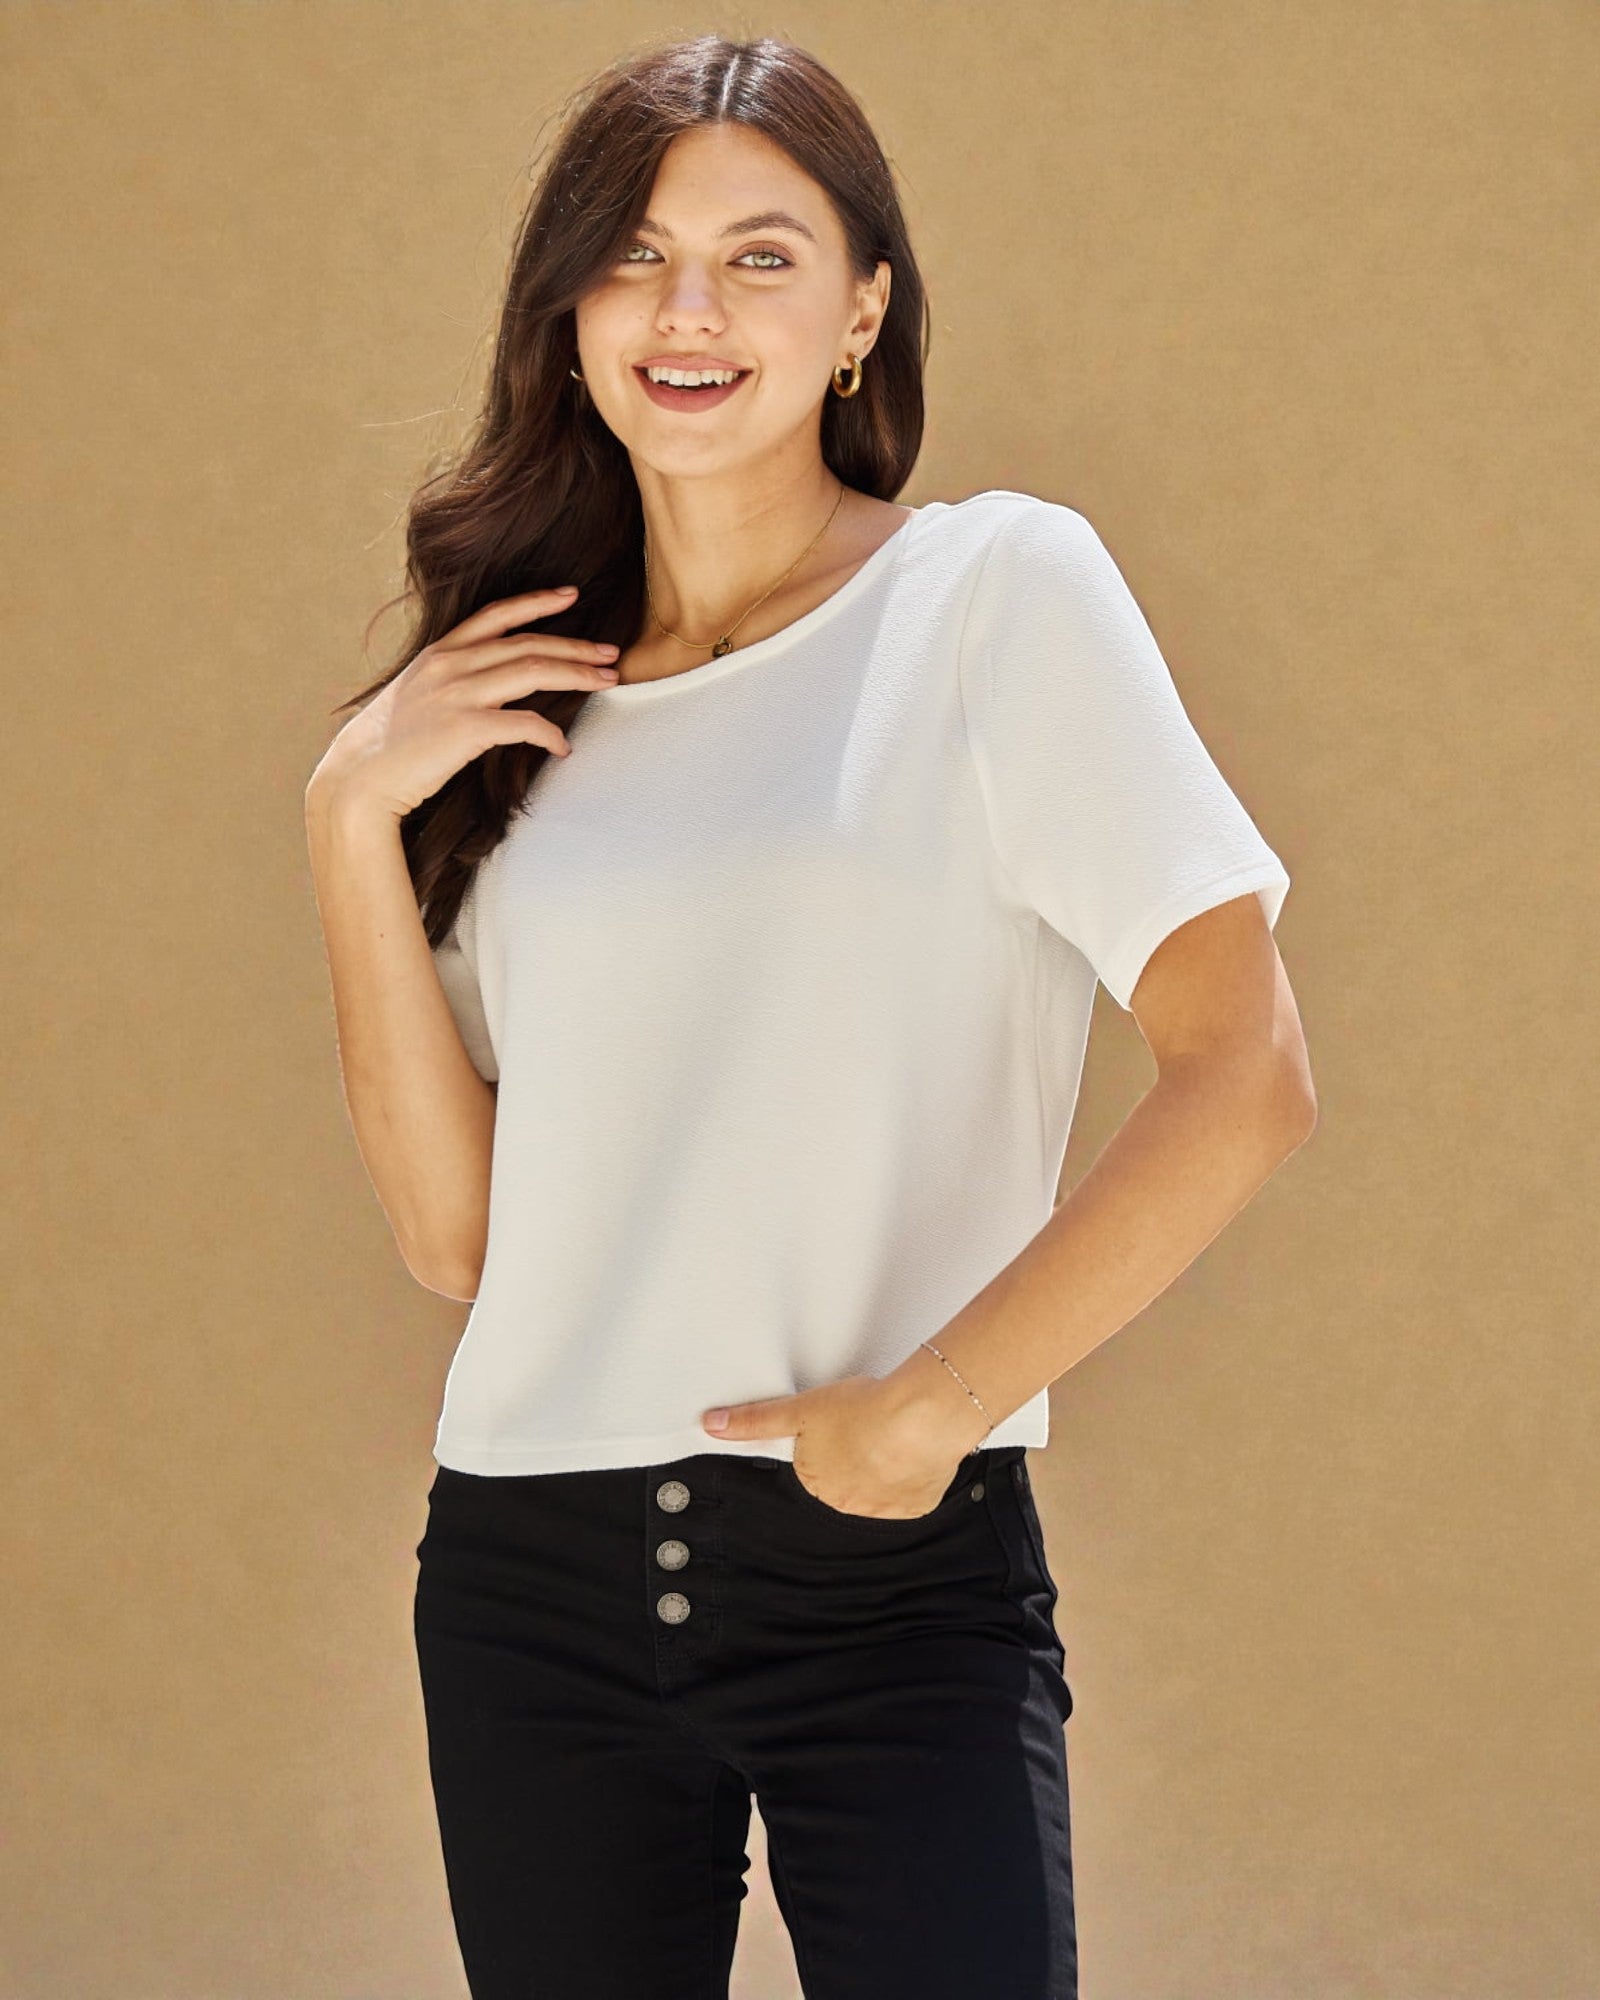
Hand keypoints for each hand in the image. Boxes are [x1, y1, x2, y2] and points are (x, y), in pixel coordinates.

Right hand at [305, 583, 624, 823]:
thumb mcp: (415, 696)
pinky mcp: (465, 728)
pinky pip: (524, 724)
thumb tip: (485, 689)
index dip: (537, 602)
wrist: (358, 777)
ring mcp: (458, 694)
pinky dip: (550, 733)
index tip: (570, 596)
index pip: (497, 615)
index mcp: (440, 653)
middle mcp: (451, 665)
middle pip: (528, 644)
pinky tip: (564, 746)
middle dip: (576, 647)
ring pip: (533, 671)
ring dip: (578, 675)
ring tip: (608, 681)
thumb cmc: (387, 746)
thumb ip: (449, 682)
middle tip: (612, 653)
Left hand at [701, 1371, 984, 1519]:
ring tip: (893, 1434)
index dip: (830, 1443)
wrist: (920, 1418)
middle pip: (848, 1479)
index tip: (844, 1428)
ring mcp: (884, 1510)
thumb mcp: (799, 1408)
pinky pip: (912, 1492)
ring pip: (881, 1486)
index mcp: (817, 1483)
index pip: (816, 1469)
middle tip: (869, 1427)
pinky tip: (913, 1449)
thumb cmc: (865, 1410)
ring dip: (885, 1466)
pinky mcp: (916, 1506)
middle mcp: (846, 1504)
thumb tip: (712, 1425)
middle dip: (856, 1456)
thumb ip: (755, 1420)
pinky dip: (913, 1473)